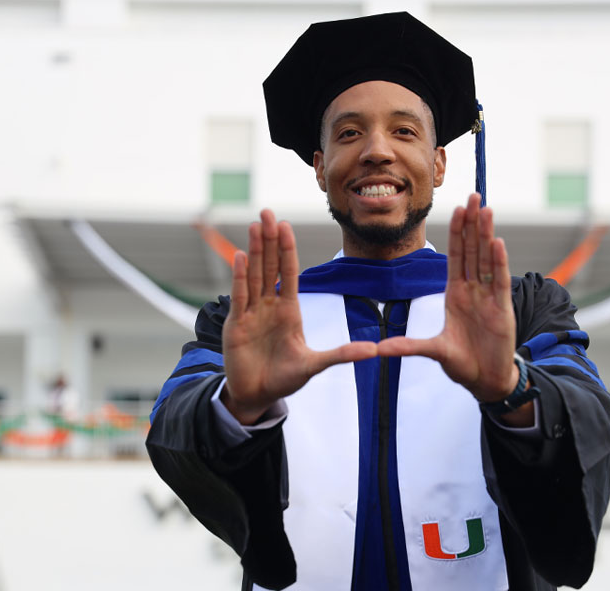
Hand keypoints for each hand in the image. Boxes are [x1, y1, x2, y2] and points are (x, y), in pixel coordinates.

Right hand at [221, 209, 377, 424]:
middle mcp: (268, 307)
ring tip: (255, 225)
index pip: (288, 273)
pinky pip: (239, 296)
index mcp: (288, 310)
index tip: (286, 225)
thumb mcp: (315, 365)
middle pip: (270, 266)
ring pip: (254, 275)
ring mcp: (250, 313)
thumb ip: (341, 355)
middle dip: (269, 239)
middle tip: (268, 212)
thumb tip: (374, 351)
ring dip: (254, 250)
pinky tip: (240, 256)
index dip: (287, 249)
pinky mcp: (235, 325)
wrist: (257, 396)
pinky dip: (240, 276)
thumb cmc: (284, 379)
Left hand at [378, 194, 530, 423]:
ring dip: (486, 234)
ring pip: (486, 259)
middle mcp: (473, 291)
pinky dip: (498, 262)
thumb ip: (409, 347)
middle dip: (472, 223)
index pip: (455, 256)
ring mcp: (488, 298)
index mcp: (456, 294)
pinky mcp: (502, 310)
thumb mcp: (432, 351)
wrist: (485, 381)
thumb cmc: (462, 363)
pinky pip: (499, 281)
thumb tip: (379, 350)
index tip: (456, 208)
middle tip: (473, 195)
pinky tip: (497, 241)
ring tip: (486, 209)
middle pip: (472, 250)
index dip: (456, 232)